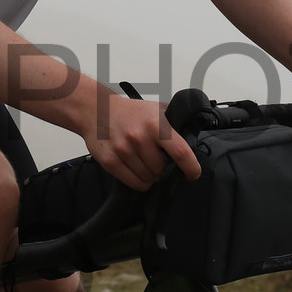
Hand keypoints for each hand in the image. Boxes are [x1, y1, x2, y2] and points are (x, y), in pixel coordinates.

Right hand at [79, 91, 202, 189]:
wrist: (97, 109)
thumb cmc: (130, 111)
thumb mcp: (156, 110)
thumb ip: (175, 122)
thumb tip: (193, 133)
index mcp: (155, 125)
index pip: (180, 152)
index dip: (191, 167)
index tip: (193, 173)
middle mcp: (139, 137)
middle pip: (161, 169)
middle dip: (162, 168)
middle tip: (156, 158)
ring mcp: (123, 150)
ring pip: (148, 178)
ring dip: (150, 175)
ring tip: (144, 161)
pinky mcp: (110, 161)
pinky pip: (133, 182)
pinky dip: (139, 182)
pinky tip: (137, 170)